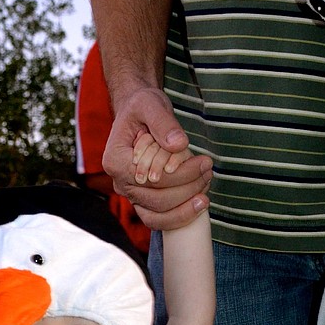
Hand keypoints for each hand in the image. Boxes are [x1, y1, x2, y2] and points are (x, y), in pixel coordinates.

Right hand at [102, 88, 212, 229]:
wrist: (139, 114)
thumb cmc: (143, 107)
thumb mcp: (151, 104)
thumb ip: (163, 122)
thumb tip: (179, 144)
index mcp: (115, 160)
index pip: (152, 178)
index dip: (182, 174)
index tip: (205, 162)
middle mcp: (120, 182)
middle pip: (157, 199)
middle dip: (188, 188)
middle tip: (209, 170)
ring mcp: (130, 195)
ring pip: (159, 215)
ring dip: (187, 205)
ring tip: (208, 187)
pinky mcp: (142, 202)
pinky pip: (159, 220)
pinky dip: (180, 216)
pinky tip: (200, 204)